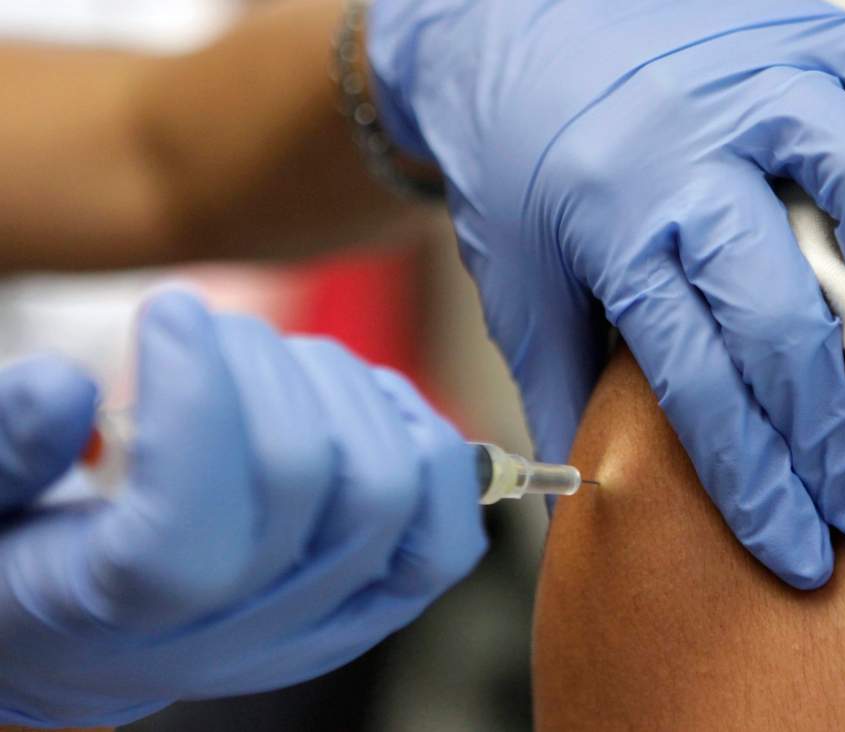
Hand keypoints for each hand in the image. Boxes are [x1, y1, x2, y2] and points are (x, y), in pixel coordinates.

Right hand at [0, 291, 485, 726]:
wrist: (85, 647)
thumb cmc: (23, 562)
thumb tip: (64, 387)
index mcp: (121, 614)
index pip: (189, 524)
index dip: (193, 395)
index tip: (169, 310)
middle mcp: (238, 632)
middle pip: (305, 484)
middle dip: (263, 368)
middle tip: (212, 329)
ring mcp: (321, 623)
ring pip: (389, 491)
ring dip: (343, 390)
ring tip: (279, 363)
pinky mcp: (376, 606)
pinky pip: (447, 534)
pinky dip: (425, 444)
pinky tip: (362, 403)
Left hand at [368, 0, 844, 587]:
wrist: (513, 24)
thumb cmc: (521, 165)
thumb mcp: (520, 280)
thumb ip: (563, 385)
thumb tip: (588, 502)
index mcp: (613, 222)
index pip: (697, 377)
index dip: (752, 476)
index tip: (798, 548)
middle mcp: (691, 151)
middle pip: (784, 308)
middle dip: (835, 426)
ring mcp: (757, 82)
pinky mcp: (806, 28)